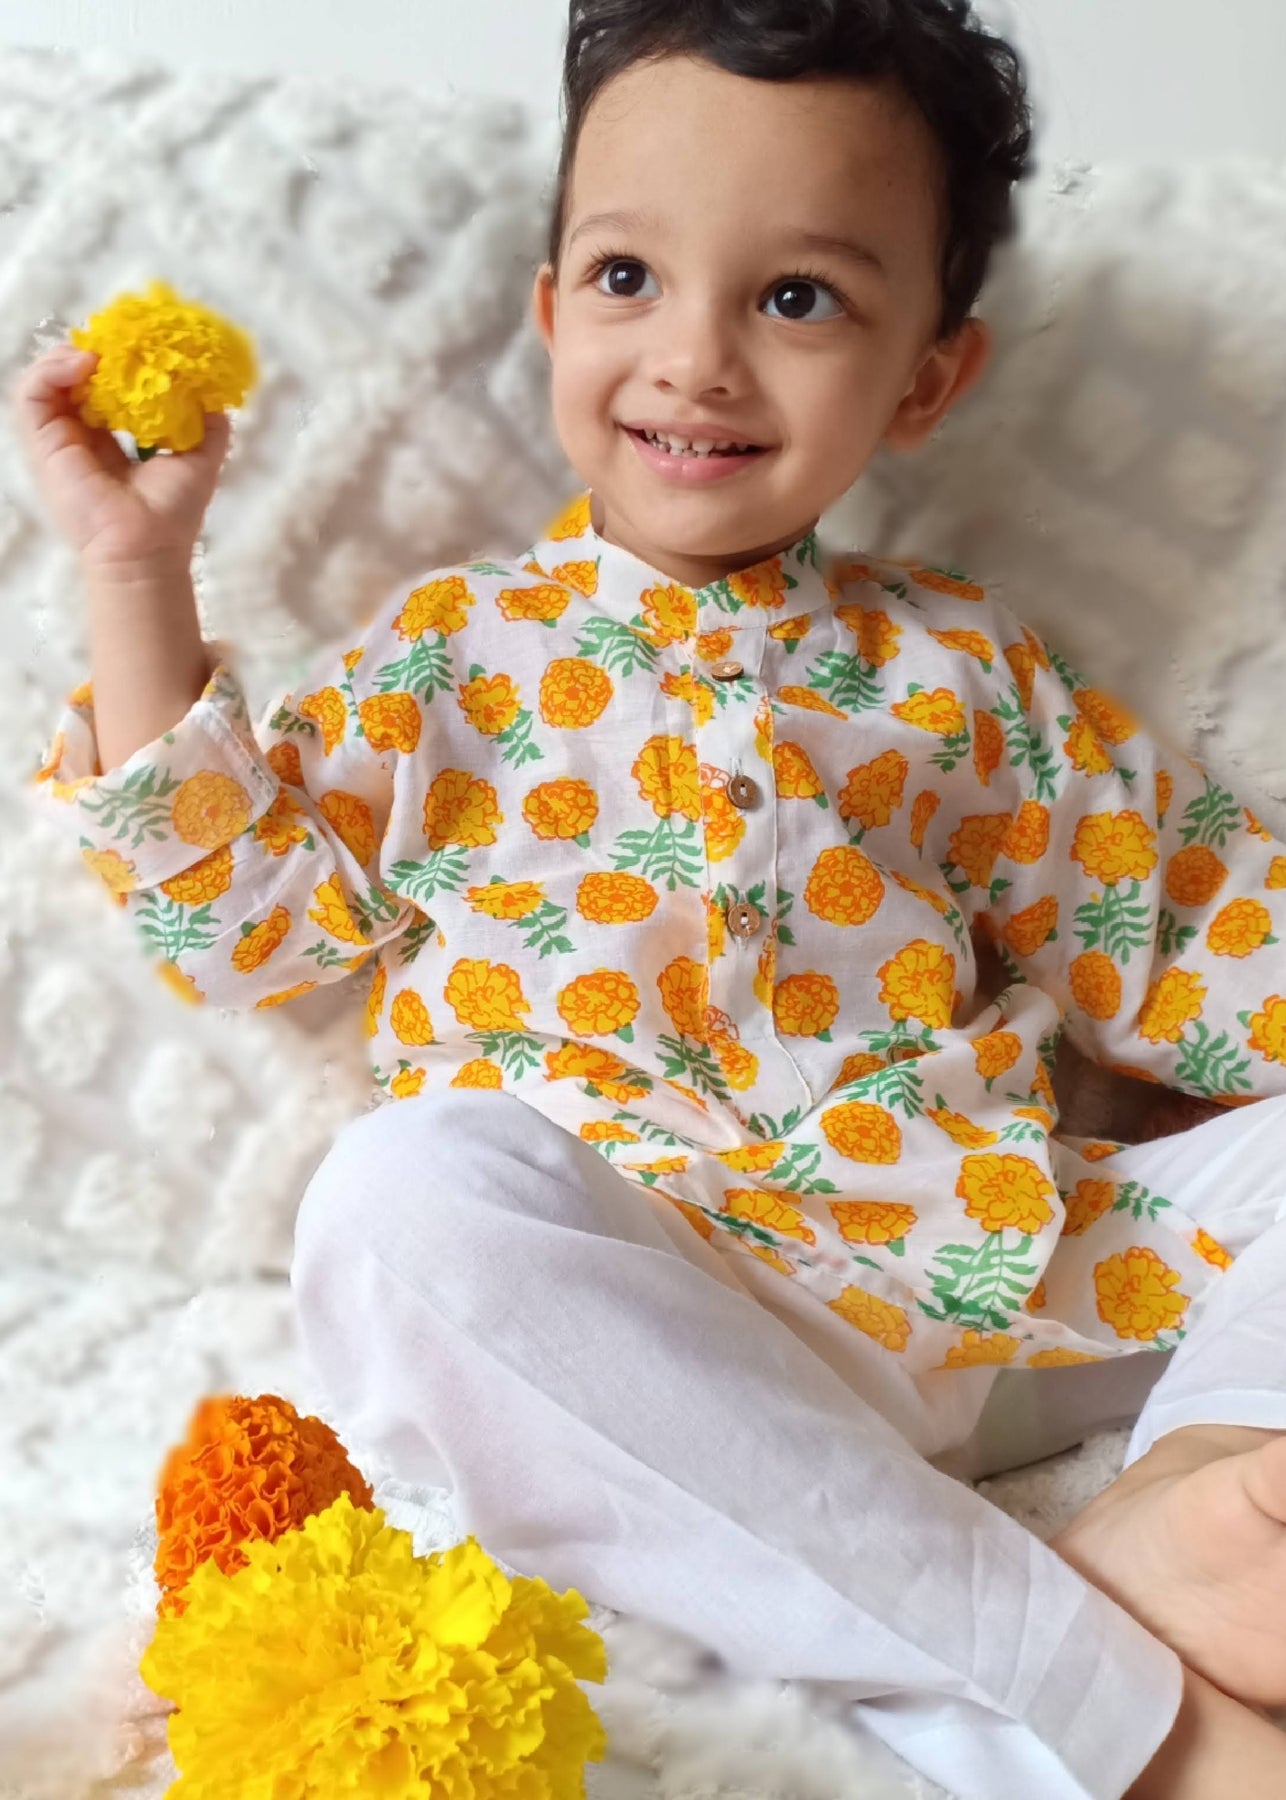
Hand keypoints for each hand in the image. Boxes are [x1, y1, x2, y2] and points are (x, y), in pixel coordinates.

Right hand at [10, 342, 233, 576]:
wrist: (147, 549)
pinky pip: (31, 394)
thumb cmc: (173, 515)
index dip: (114, 362)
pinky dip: (51, 370)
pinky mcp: (42, 445)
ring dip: (67, 355)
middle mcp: (79, 439)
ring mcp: (58, 442)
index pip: (100, 389)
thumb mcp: (201, 459)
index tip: (138, 347)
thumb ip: (208, 426)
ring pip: (45, 380)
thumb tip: (216, 396)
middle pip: (70, 379)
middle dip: (91, 352)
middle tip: (118, 343)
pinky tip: (84, 364)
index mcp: (109, 443)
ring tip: (97, 353)